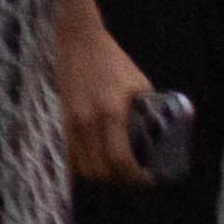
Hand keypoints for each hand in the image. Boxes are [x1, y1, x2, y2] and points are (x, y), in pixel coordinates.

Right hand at [56, 2, 154, 184]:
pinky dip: (84, 165)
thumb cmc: (114, 62)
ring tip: (118, 171)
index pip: (120, 160)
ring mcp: (70, 120)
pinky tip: (98, 161)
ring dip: (101, 175)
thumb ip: (148, 113)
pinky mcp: (62, 118)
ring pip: (82, 166)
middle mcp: (87, 121)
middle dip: (120, 181)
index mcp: (111, 113)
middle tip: (135, 178)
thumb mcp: (140, 85)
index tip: (148, 178)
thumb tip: (161, 138)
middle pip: (99, 170)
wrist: (78, 41)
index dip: (135, 177)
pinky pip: (70, 154)